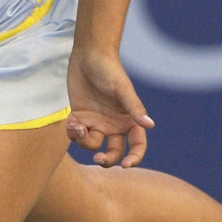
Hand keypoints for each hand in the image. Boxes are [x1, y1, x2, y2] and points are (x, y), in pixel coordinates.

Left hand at [66, 47, 153, 168]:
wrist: (88, 55)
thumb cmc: (109, 69)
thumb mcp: (122, 88)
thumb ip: (134, 108)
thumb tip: (151, 125)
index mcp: (129, 120)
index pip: (137, 145)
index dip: (134, 158)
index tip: (125, 166)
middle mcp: (114, 125)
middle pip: (113, 153)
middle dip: (106, 159)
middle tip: (97, 158)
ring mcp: (96, 122)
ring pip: (91, 145)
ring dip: (83, 141)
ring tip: (76, 126)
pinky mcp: (80, 118)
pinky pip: (76, 135)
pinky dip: (72, 133)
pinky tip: (71, 120)